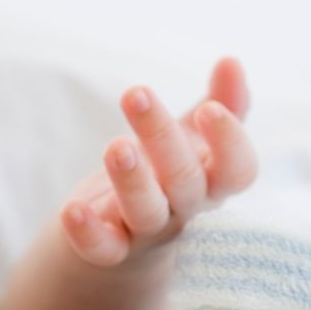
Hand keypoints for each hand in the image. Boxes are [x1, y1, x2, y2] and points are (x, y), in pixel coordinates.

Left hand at [60, 57, 257, 266]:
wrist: (128, 231)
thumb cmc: (171, 173)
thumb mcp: (196, 138)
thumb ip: (223, 103)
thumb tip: (231, 61)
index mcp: (213, 180)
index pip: (238, 171)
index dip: (229, 144)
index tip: (208, 109)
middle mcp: (185, 207)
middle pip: (186, 181)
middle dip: (163, 138)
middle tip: (137, 94)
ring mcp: (149, 230)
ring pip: (147, 211)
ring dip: (132, 182)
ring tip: (116, 147)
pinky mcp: (112, 248)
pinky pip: (103, 248)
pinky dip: (88, 234)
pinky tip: (72, 210)